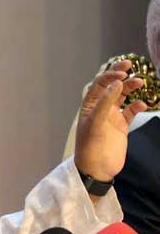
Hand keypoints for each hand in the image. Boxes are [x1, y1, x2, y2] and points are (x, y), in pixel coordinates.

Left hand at [75, 60, 146, 182]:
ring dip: (131, 88)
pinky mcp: (122, 125)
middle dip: (120, 74)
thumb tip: (117, 83)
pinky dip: (137, 105)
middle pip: (111, 87)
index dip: (110, 75)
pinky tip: (142, 105)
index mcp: (89, 106)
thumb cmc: (91, 146)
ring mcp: (111, 116)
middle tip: (131, 64)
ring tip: (140, 82)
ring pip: (123, 96)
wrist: (97, 169)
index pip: (99, 84)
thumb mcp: (96, 123)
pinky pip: (131, 111)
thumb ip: (106, 103)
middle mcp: (100, 108)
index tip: (122, 72)